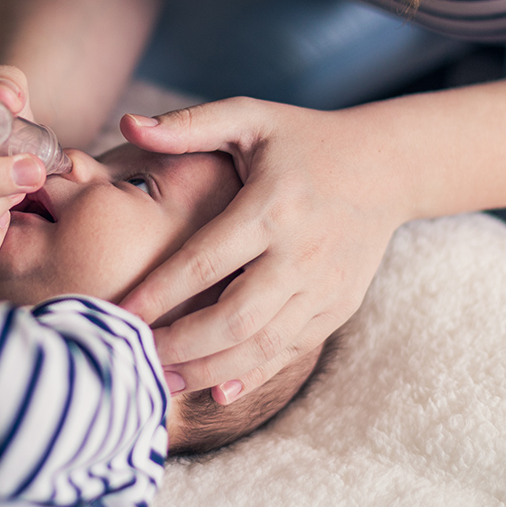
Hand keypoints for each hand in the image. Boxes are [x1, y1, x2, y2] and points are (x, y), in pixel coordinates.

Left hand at [119, 97, 407, 404]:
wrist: (386, 166)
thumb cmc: (303, 139)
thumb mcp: (250, 118)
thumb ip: (189, 124)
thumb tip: (128, 122)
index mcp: (272, 207)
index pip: (205, 261)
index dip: (159, 293)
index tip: (119, 313)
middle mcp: (302, 252)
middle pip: (234, 318)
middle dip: (179, 345)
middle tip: (132, 356)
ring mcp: (325, 286)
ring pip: (262, 345)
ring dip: (208, 370)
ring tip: (162, 380)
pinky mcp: (339, 307)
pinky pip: (290, 351)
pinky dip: (251, 374)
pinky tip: (213, 388)